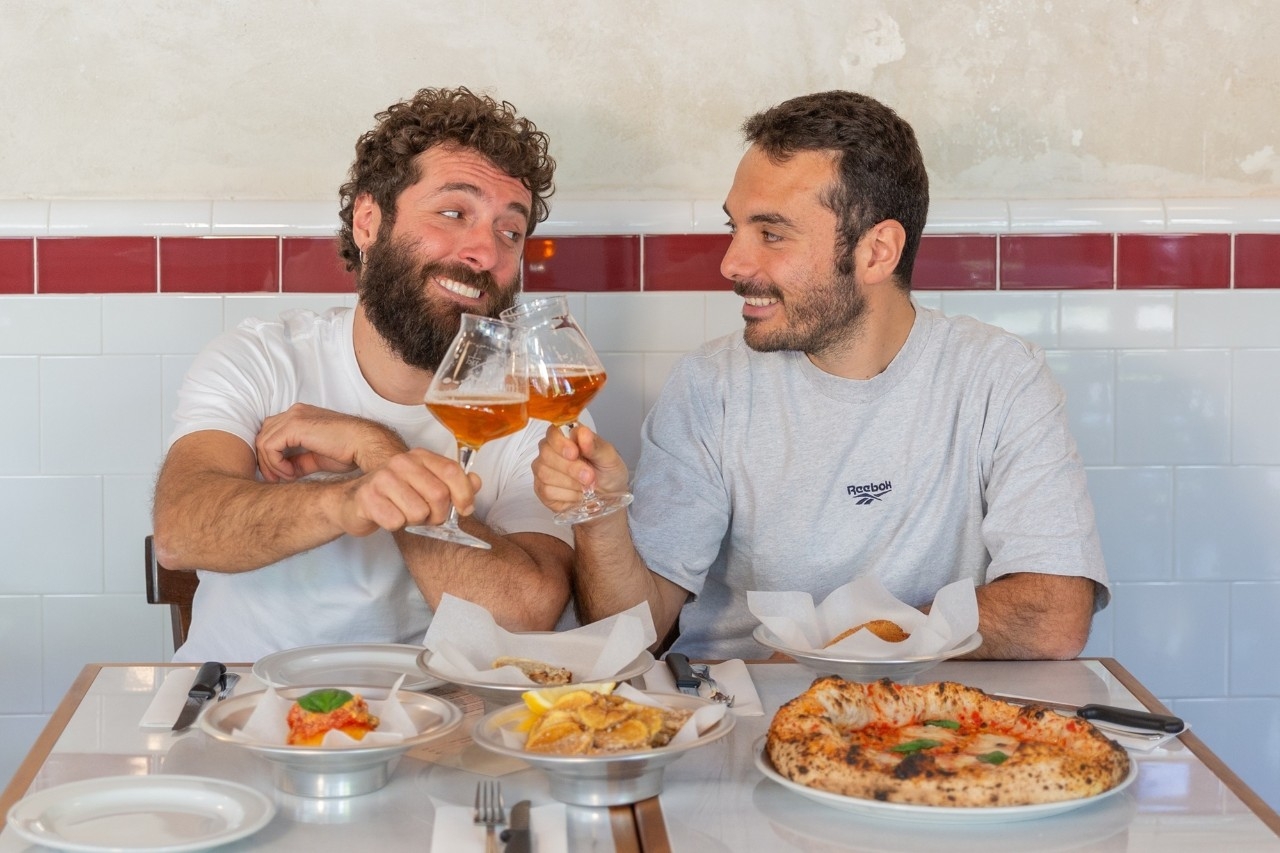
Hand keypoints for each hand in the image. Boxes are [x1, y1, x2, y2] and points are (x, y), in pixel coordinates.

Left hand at [255, 403, 405, 481]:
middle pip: (264, 434)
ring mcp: (294, 417)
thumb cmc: (348, 452)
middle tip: (276, 480)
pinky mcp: (294, 426)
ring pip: (263, 441)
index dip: (271, 455)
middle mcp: (295, 412)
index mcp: (301, 416)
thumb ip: (299, 461)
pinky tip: (290, 473)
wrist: (364, 444)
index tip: (280, 475)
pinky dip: (275, 463)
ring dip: (270, 464)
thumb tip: (285, 471)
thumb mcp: (317, 458)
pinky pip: (269, 446)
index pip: (273, 432)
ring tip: (286, 478)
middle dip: (265, 460)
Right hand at [337, 448, 483, 535]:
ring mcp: (382, 478)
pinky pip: (397, 522)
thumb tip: (476, 481)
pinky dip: (395, 526)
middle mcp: (401, 462)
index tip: (465, 509)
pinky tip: (387, 517)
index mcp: (419, 456)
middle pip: (439, 496)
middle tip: (427, 517)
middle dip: (438, 515)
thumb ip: (454, 483)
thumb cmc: (395, 496)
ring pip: (419, 512)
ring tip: (404, 514)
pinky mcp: (367, 497)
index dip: (464, 495)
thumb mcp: (426, 485)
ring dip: (415, 521)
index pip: (452, 472)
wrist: (353, 502)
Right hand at [532, 423, 629, 512]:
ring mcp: (543, 470)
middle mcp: (550, 451)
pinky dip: (567, 495)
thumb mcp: (609, 458)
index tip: (574, 453)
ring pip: (545, 474)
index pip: (552, 432)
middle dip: (570, 468)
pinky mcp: (542, 490)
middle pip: (546, 454)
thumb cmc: (609, 472)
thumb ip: (595, 445)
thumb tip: (583, 433)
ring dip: (571, 483)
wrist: (610, 497)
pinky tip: (578, 494)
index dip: (560, 443)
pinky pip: (547, 491)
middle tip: (590, 476)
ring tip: (587, 487)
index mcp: (566, 437)